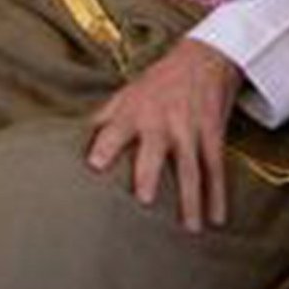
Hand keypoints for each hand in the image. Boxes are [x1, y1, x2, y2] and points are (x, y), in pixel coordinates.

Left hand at [85, 38, 242, 232]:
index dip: (104, 146)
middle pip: (155, 151)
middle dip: (150, 173)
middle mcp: (161, 121)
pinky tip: (217, 219)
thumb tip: (70, 142)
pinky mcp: (212, 135)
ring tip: (190, 228)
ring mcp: (190, 130)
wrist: (203, 60)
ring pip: (192, 168)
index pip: (114, 129)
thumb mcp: (126, 94)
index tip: (94, 165)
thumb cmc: (156, 83)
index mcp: (134, 111)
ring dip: (191, 199)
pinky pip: (216, 169)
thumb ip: (102, 120)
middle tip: (145, 200)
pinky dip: (218, 195)